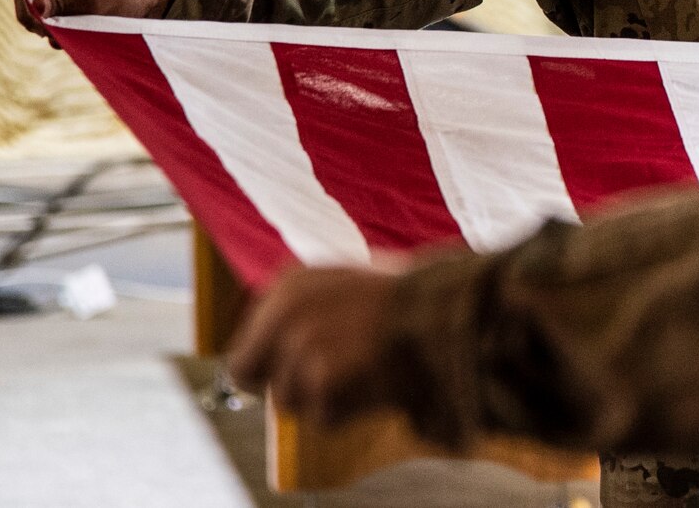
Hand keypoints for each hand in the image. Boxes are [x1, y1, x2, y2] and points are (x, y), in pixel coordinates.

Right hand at [11, 0, 174, 44]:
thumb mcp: (94, 2)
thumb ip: (65, 5)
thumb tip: (36, 7)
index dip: (27, 11)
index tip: (43, 28)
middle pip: (27, 3)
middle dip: (35, 22)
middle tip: (52, 36)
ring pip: (38, 14)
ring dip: (48, 29)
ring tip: (68, 38)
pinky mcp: (67, 5)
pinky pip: (51, 20)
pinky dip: (57, 31)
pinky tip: (72, 38)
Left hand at [227, 265, 401, 425]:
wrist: (451, 313)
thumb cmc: (415, 298)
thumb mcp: (354, 280)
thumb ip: (312, 307)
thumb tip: (285, 342)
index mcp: (288, 284)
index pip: (247, 342)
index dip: (274, 359)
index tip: (307, 362)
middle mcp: (283, 312)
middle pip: (247, 373)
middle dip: (280, 382)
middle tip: (321, 383)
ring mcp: (299, 345)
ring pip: (286, 401)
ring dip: (322, 399)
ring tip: (364, 375)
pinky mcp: (319, 378)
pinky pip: (321, 417)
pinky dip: (349, 412)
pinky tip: (376, 386)